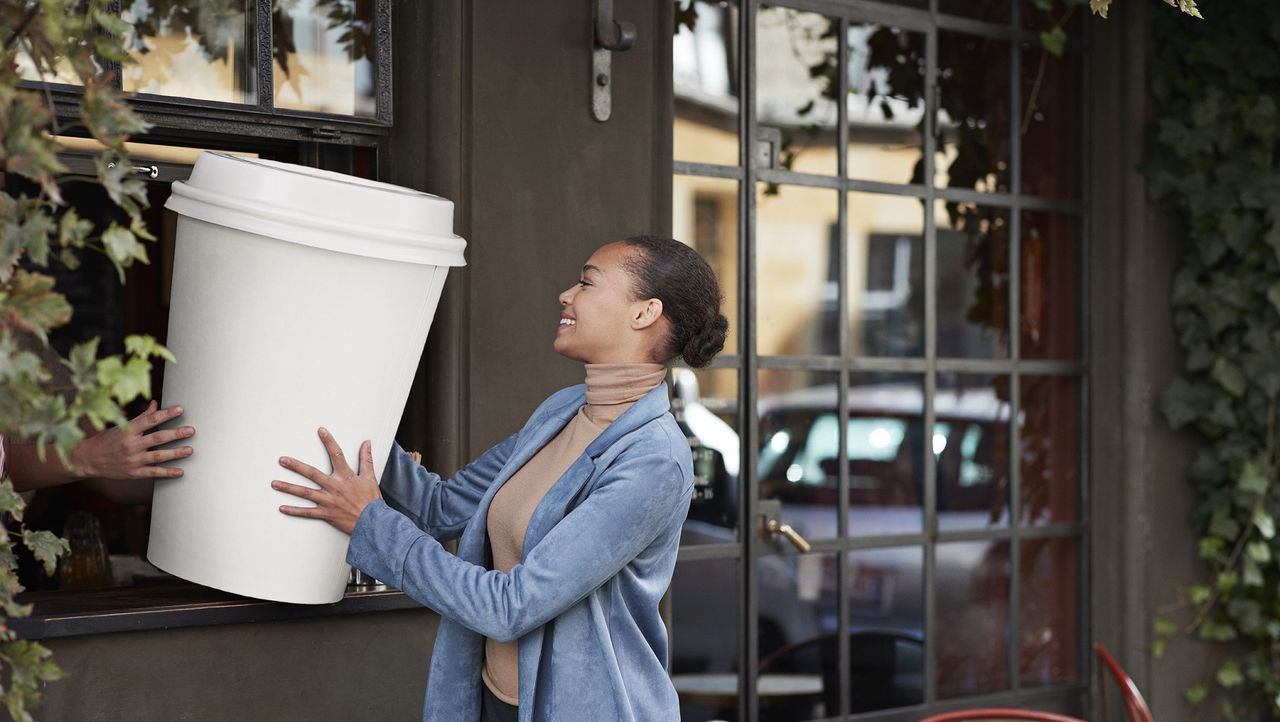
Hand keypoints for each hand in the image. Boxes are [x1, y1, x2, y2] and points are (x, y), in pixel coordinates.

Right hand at [71, 401, 194, 479]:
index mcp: (128, 431)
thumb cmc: (106, 440)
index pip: (150, 420)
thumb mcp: (121, 426)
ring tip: (190, 450)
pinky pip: (153, 472)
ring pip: (158, 456)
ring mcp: (133, 460)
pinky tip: (180, 471)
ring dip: (176, 453)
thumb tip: (155, 404)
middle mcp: (131, 445)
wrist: (88, 459)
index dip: (166, 414)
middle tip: (191, 430)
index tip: (180, 409)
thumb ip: (141, 418)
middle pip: (157, 438)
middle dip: (176, 434)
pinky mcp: (134, 473)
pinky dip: (167, 473)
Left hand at [272, 427, 381, 534]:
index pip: (336, 455)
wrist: (372, 522)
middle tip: (282, 460)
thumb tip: (367, 443)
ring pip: (304, 493)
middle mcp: (334, 487)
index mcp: (345, 476)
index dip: (329, 442)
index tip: (321, 431)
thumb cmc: (371, 501)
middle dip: (296, 466)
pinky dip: (294, 511)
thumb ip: (366, 459)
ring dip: (288, 488)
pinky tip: (282, 508)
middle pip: (312, 473)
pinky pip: (307, 512)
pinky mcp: (326, 513)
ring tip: (275, 483)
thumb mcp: (370, 477)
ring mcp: (328, 501)